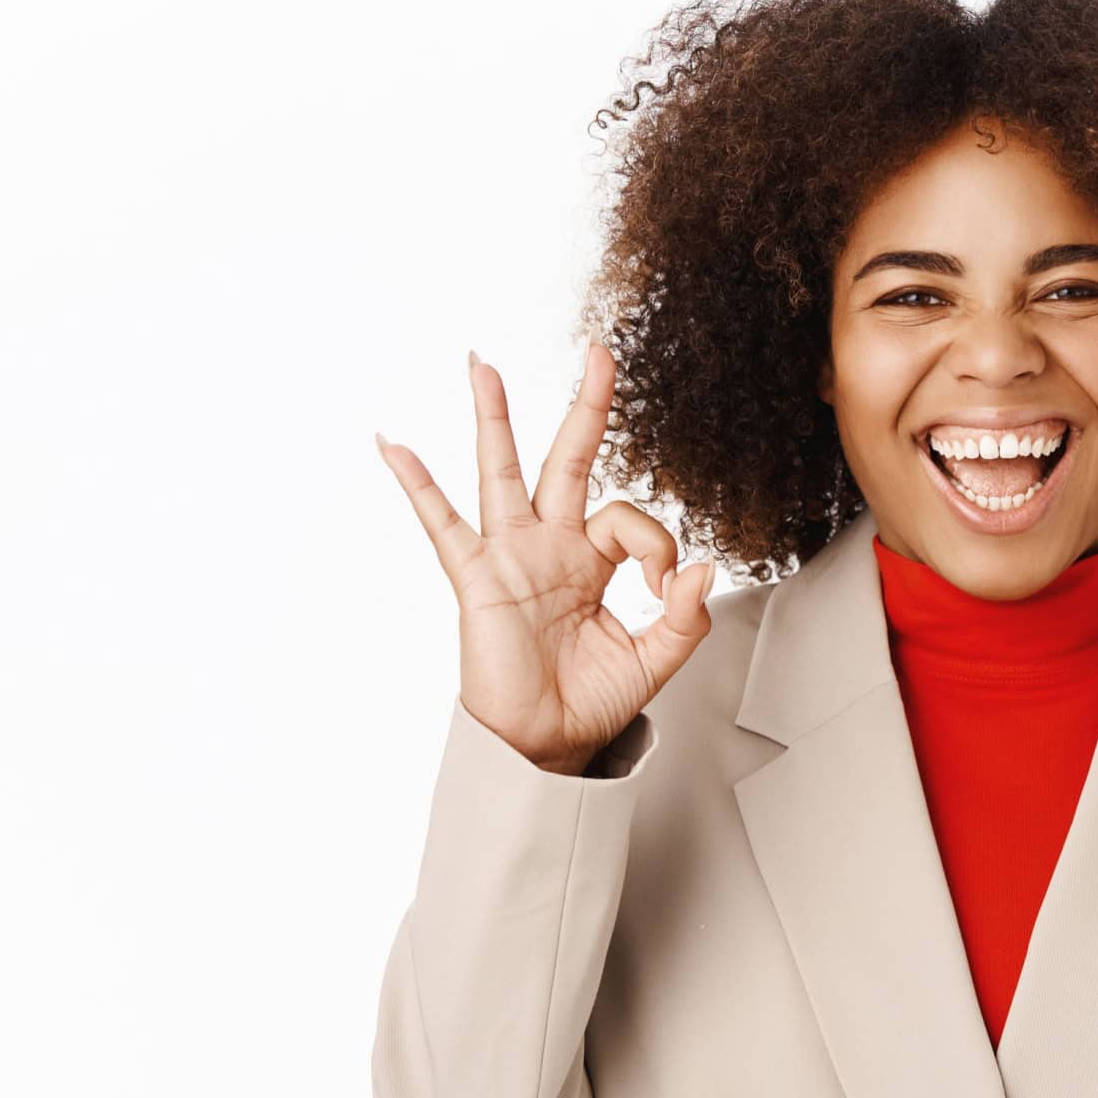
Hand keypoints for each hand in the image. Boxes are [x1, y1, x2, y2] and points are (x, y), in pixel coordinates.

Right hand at [377, 340, 713, 775]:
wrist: (548, 744)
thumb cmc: (591, 700)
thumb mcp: (655, 658)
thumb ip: (685, 615)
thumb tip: (703, 567)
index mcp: (592, 561)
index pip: (630, 519)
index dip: (656, 544)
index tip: (666, 583)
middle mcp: (550, 547)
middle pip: (567, 460)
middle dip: (586, 406)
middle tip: (600, 353)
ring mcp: (511, 556)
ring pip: (503, 472)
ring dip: (495, 418)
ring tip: (483, 364)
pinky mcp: (478, 579)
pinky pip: (444, 526)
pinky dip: (419, 486)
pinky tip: (394, 445)